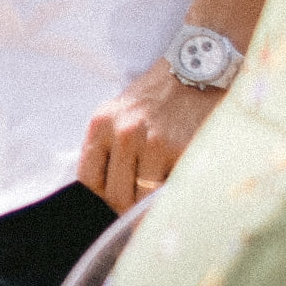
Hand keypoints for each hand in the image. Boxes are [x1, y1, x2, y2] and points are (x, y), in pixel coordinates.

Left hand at [80, 67, 212, 208]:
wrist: (196, 70)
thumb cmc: (155, 97)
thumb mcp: (118, 114)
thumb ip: (107, 147)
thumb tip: (104, 194)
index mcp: (102, 125)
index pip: (89, 181)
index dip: (99, 200)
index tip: (110, 206)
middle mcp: (125, 134)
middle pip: (116, 195)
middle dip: (125, 209)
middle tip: (135, 214)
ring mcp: (155, 144)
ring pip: (143, 198)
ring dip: (149, 206)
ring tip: (155, 202)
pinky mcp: (183, 151)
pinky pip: (171, 189)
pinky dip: (172, 195)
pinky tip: (175, 187)